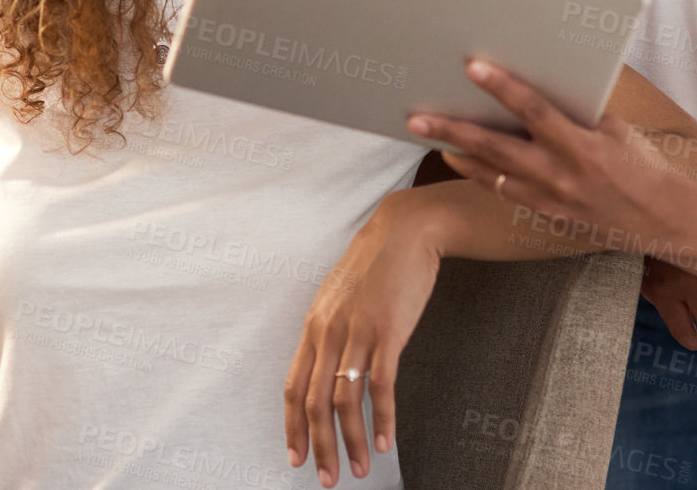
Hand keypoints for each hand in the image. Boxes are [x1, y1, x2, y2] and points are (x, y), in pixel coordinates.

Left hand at [283, 191, 441, 485]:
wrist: (404, 230)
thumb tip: (329, 365)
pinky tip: (386, 442)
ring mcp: (357, 332)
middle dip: (319, 446)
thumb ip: (331, 331)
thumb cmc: (375, 265)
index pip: (293, 386)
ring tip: (359, 469)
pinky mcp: (387, 331)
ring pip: (345, 400)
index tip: (295, 457)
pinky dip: (382, 418)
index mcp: (314, 326)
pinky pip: (380, 385)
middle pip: (314, 402)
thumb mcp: (340, 298)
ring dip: (351, 441)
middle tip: (327, 479)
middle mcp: (328, 332)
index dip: (292, 426)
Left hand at [404, 59, 666, 248]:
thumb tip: (539, 85)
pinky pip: (505, 192)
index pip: (534, 110)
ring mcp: (550, 200)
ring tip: (428, 134)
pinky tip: (460, 160)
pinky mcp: (547, 216)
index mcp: (582, 146)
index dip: (502, 87)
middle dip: (453, 130)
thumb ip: (575, 112)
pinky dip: (481, 174)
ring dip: (458, 153)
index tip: (472, 66)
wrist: (662, 218)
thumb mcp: (614, 128)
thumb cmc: (640, 163)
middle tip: (417, 117)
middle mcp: (561, 175)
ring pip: (492, 173)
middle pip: (496, 148)